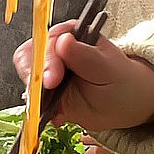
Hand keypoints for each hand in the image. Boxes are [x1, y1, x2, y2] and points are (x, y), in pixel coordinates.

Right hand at [12, 21, 153, 131]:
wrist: (125, 103)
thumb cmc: (119, 80)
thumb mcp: (107, 67)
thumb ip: (84, 55)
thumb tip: (63, 40)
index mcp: (70, 35)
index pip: (47, 42)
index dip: (46, 61)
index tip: (51, 80)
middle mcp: (55, 51)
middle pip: (29, 58)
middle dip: (33, 79)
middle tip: (44, 97)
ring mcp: (48, 72)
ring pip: (28, 78)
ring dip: (35, 96)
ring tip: (51, 109)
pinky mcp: (46, 93)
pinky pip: (33, 100)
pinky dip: (40, 110)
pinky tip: (58, 117)